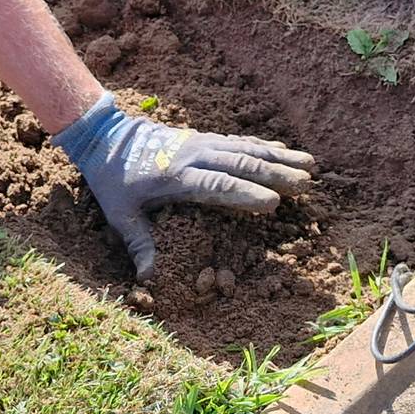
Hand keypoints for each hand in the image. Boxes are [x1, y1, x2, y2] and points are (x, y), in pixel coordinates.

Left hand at [54, 93, 315, 278]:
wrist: (105, 135)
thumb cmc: (112, 178)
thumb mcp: (119, 214)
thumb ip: (138, 243)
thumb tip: (148, 278)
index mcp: (175, 176)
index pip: (216, 185)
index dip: (245, 194)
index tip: (274, 203)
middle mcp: (194, 157)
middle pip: (241, 164)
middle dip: (275, 174)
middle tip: (306, 185)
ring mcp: (201, 144)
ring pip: (246, 149)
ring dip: (279, 157)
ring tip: (310, 165)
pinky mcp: (203, 138)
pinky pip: (239, 141)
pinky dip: (264, 146)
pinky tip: (284, 151)